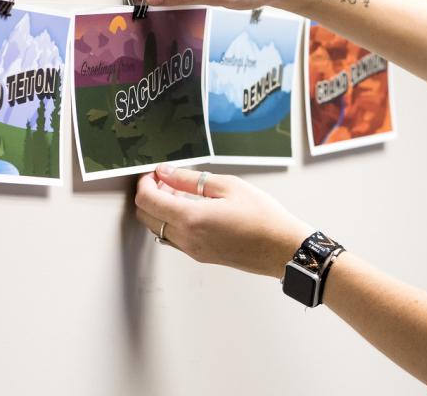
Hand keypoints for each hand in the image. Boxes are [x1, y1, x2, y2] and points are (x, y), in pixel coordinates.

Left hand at [133, 165, 312, 275]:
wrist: (281, 248)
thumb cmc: (262, 216)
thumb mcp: (229, 186)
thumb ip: (190, 179)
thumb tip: (165, 172)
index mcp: (191, 218)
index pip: (148, 200)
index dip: (145, 182)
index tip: (154, 172)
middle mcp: (186, 238)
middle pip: (146, 217)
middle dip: (149, 195)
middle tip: (165, 180)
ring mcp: (192, 249)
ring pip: (157, 229)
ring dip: (160, 209)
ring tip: (180, 192)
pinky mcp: (199, 255)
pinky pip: (172, 238)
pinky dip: (171, 221)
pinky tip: (191, 209)